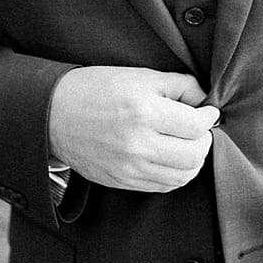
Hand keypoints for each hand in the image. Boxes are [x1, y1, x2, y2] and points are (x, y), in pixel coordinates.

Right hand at [47, 66, 218, 193]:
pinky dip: (175, 174)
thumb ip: (178, 85)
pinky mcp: (122, 181)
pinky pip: (163, 186)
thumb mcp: (138, 76)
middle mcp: (138, 144)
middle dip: (203, 140)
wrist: (53, 115)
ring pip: (183, 176)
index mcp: (143, 111)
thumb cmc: (95, 89)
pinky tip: (169, 158)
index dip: (208, 116)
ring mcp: (130, 167)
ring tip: (185, 144)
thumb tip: (203, 101)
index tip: (206, 111)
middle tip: (197, 129)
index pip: (196, 125)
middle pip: (195, 154)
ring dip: (192, 160)